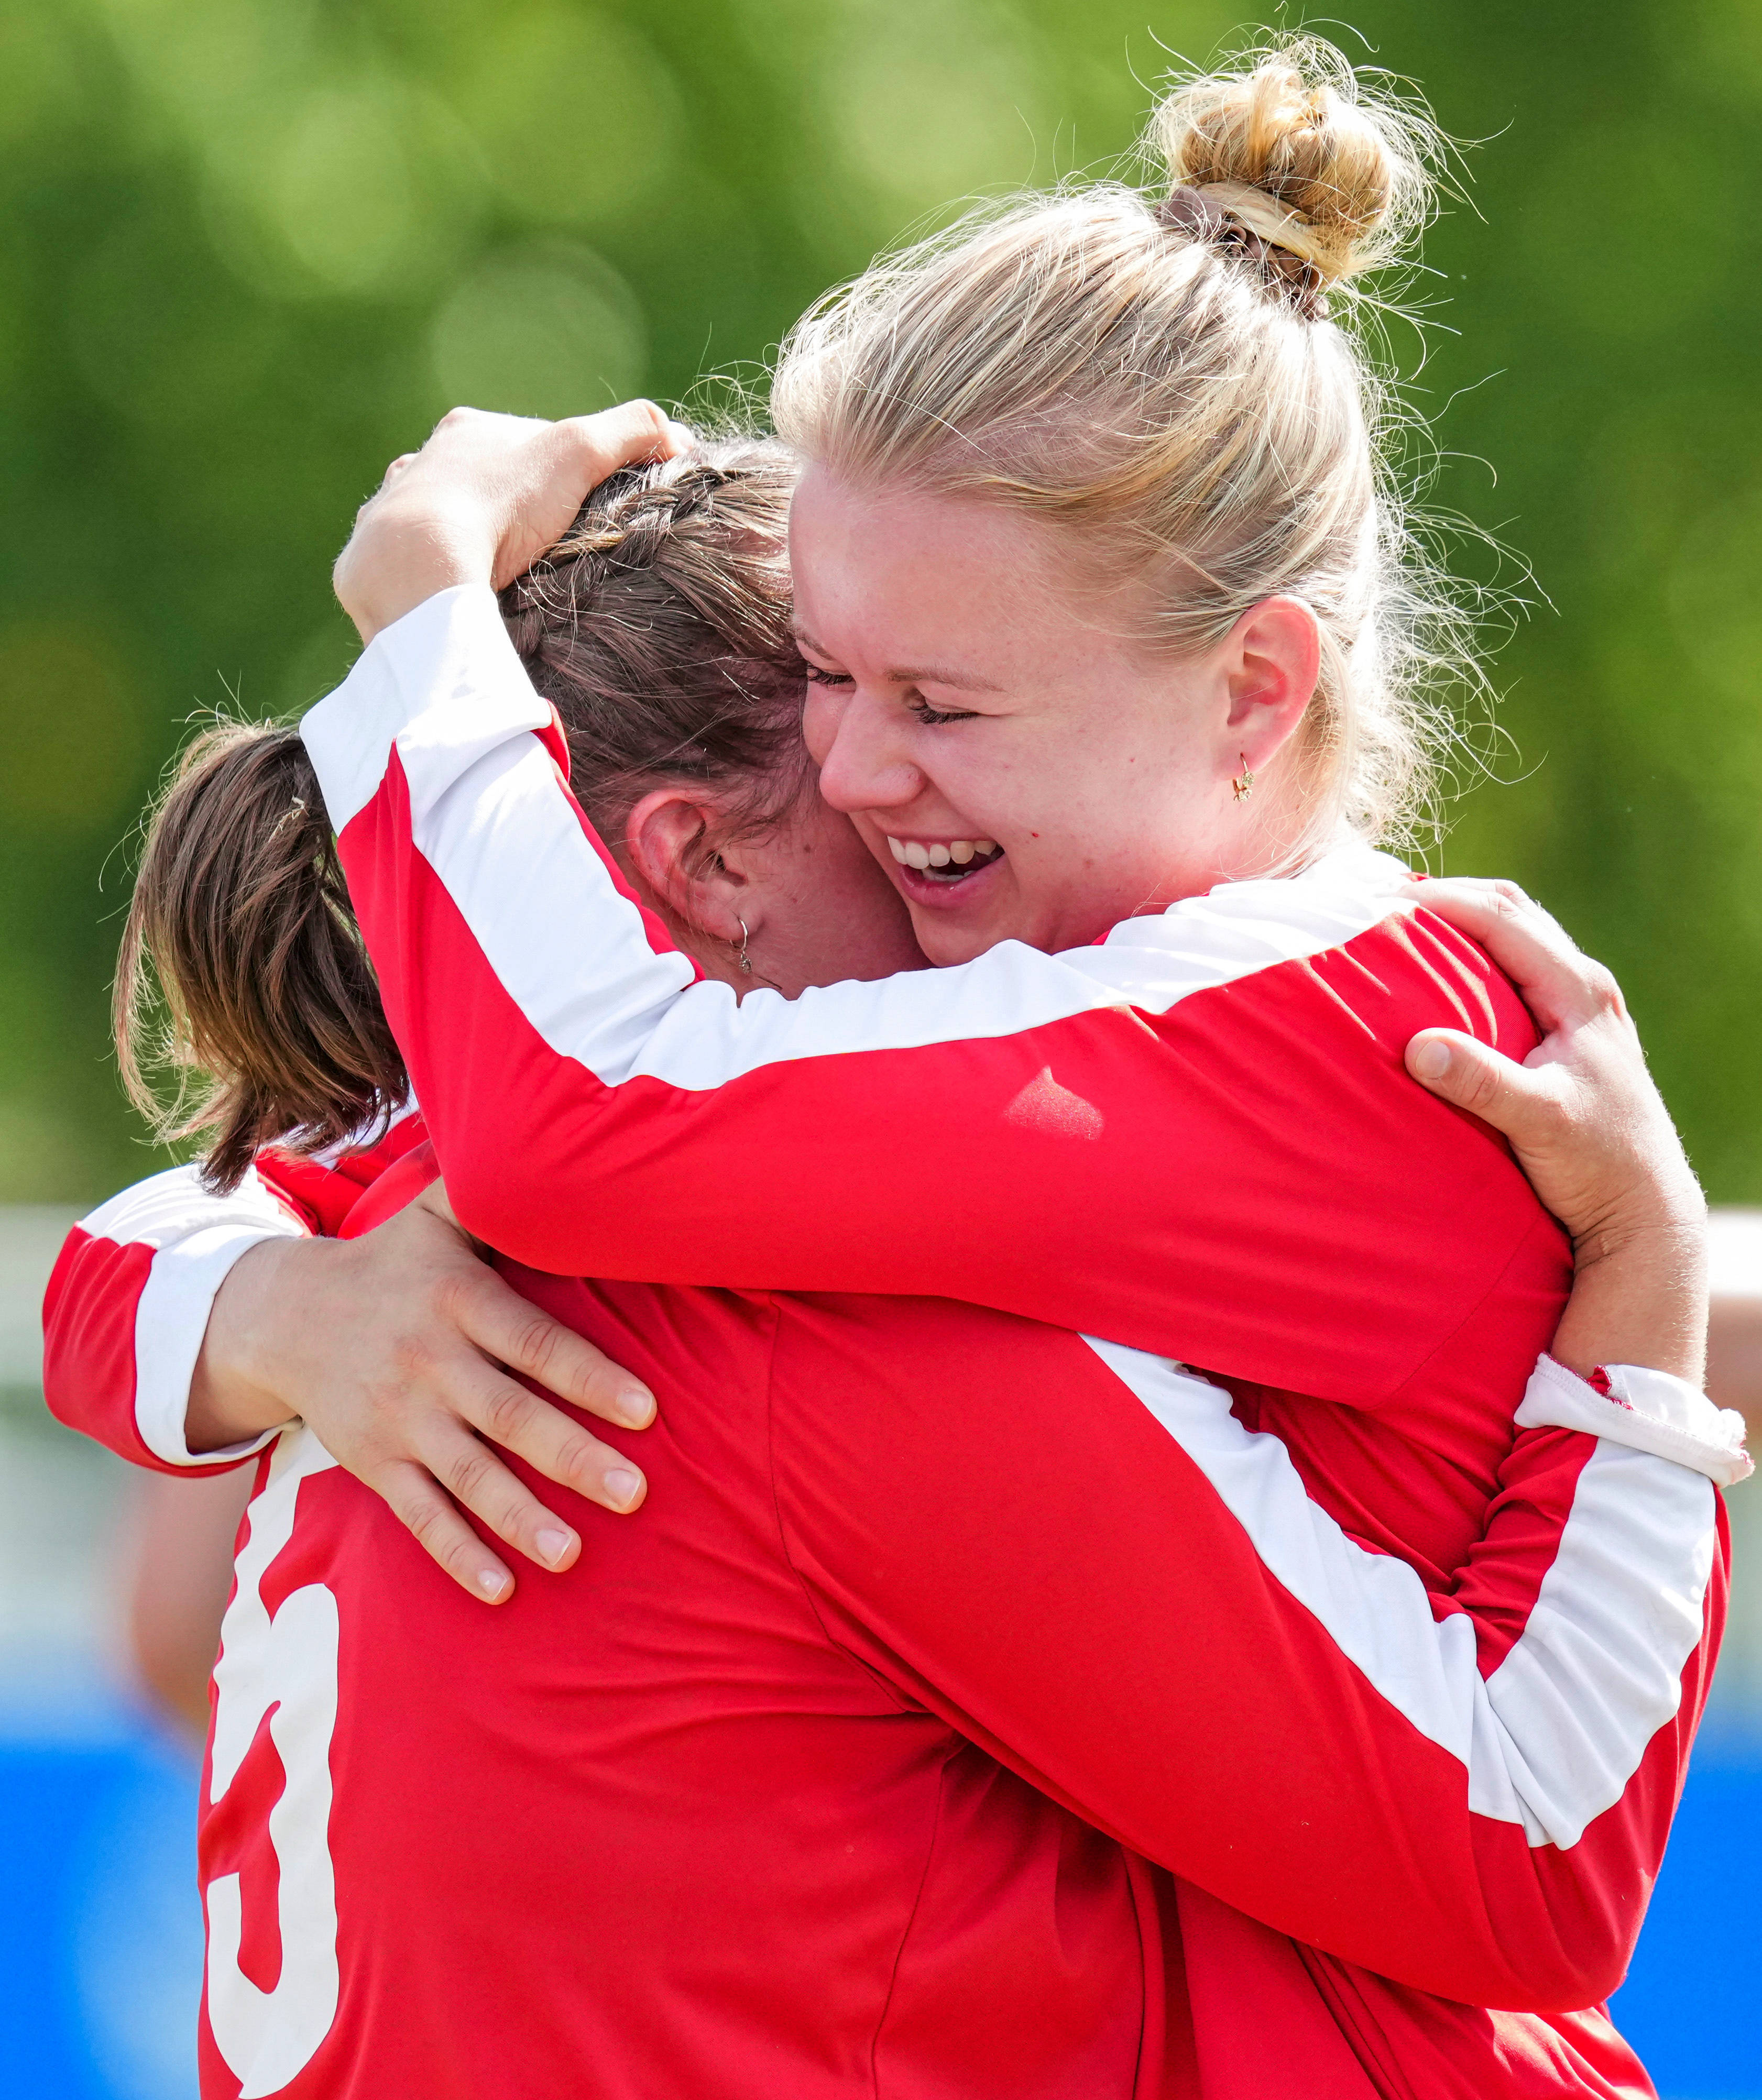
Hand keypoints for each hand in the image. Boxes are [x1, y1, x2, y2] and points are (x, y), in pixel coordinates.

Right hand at [189, 1191, 657, 1602]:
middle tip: (637, 1492)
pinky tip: (500, 1590)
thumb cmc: (391, 1263)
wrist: (281, 1314)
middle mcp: (430, 1364)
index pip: (535, 1344)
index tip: (647, 1410)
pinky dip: (456, 1553)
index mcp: (459, 1302)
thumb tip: (563, 1145)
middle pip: (510, 1417)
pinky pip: (418, 1515)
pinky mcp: (374, 1463)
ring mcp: (399, 1419)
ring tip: (574, 1556)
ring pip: (467, 1477)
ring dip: (520, 1518)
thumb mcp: (434, 1215)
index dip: (590, 1377)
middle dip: (573, 1456)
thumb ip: (495, 1193)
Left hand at [334, 401, 692, 644]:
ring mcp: (392, 511)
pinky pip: (408, 566)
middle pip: (478, 481)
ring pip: (437, 521)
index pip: (525, 443)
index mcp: (467, 431)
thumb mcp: (580, 453)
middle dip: (507, 508)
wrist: (417, 563)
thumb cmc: (499, 505)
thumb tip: (677, 434)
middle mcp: (421, 463)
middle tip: (540, 549)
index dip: (560, 472)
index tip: (581, 509)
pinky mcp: (372, 561)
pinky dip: (431, 576)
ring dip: (462, 542)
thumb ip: (632, 434)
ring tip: (495, 576)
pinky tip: (451, 596)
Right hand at [1402, 877, 1705, 1380]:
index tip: (1380, 897)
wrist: (1643, 1208)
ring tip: (1405, 924)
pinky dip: (1476, 956)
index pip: (1503, 918)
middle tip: (1382, 898)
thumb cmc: (1596, 1167)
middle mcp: (1585, 988)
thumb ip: (1480, 1082)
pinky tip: (1441, 977)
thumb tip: (1417, 1047)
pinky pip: (1518, 969)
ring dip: (1464, 922)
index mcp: (1579, 992)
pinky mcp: (1571, 1033)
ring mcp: (1582, 1008)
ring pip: (1518, 936)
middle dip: (1448, 896)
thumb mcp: (1538, 1123)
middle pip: (1512, 910)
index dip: (1441, 900)